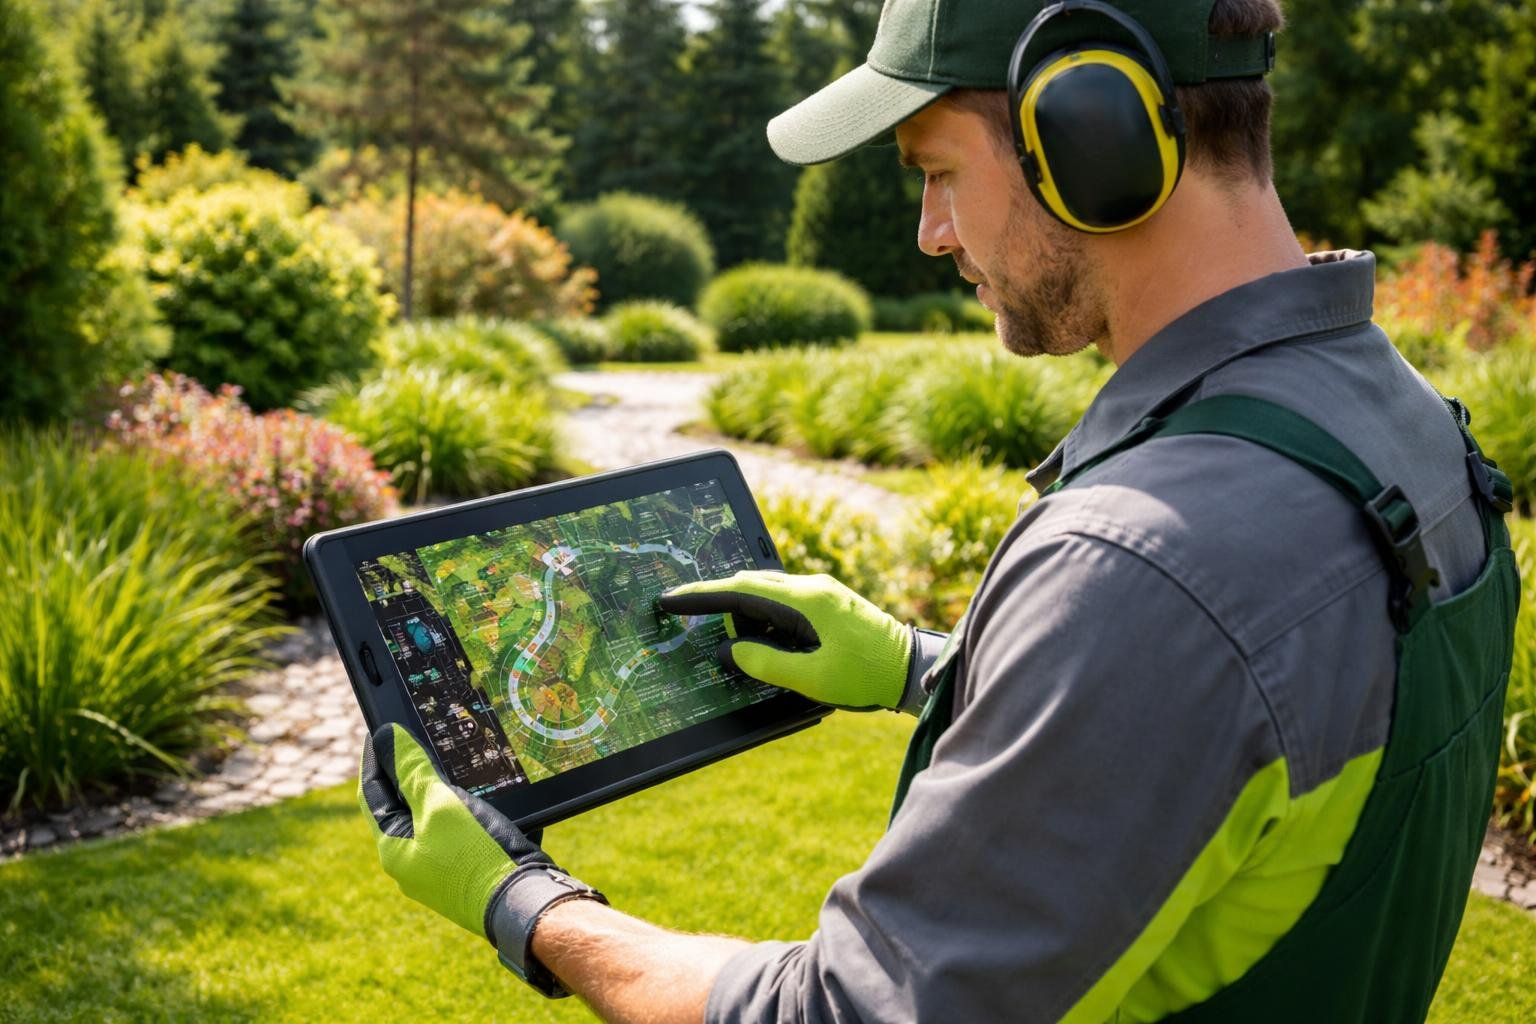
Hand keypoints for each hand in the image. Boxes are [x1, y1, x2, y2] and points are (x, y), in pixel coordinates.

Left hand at [358, 723, 604, 995]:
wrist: (524, 903)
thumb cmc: (478, 855)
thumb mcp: (441, 804)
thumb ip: (412, 770)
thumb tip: (387, 737)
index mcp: (393, 850)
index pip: (373, 793)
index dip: (376, 758)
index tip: (380, 729)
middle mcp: (411, 864)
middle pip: (400, 807)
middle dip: (405, 773)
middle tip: (412, 739)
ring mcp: (439, 872)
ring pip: (430, 819)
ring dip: (435, 789)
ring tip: (445, 759)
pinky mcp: (466, 872)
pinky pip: (454, 832)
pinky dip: (457, 807)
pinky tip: (474, 793)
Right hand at [658, 570, 912, 709]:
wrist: (913, 668)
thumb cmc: (866, 675)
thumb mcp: (811, 678)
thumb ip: (765, 662)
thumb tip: (728, 650)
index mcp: (806, 600)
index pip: (740, 590)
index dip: (701, 596)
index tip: (671, 600)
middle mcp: (812, 587)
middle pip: (751, 587)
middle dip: (725, 611)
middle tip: (714, 642)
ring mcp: (822, 593)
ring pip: (768, 597)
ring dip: (753, 624)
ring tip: (777, 661)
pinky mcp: (828, 604)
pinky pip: (786, 606)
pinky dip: (771, 625)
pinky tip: (779, 652)